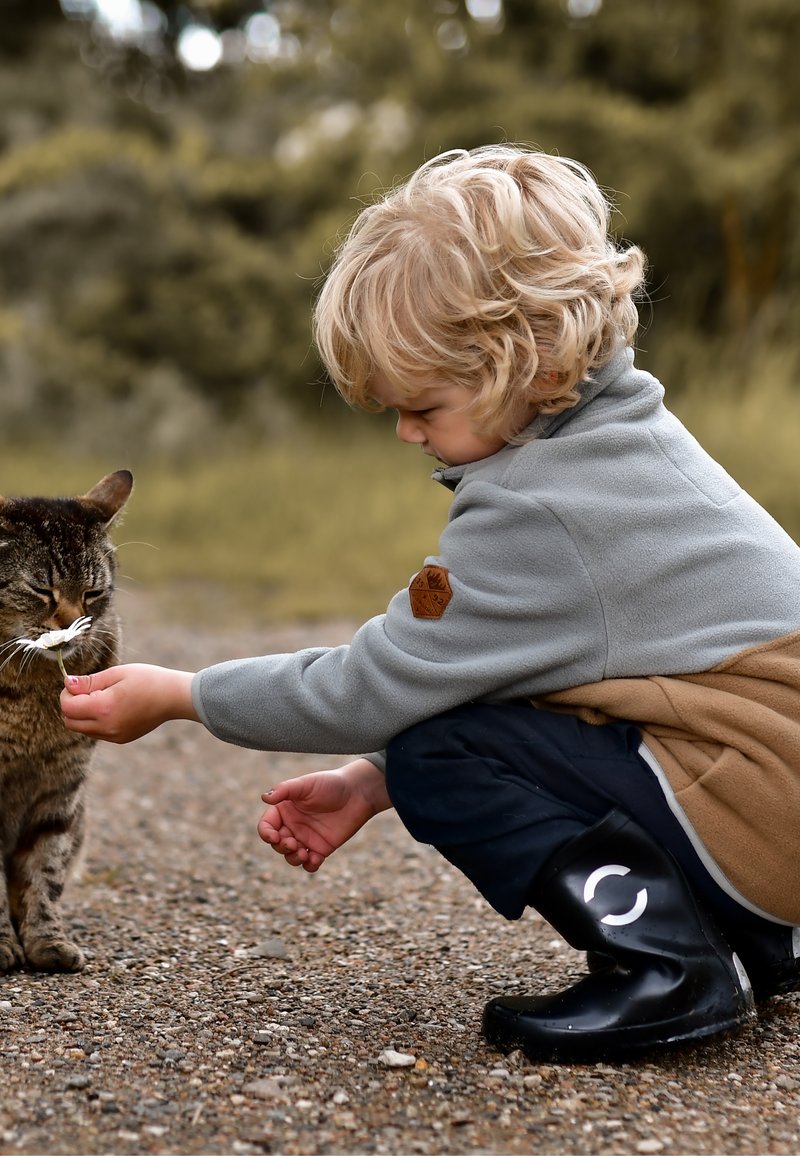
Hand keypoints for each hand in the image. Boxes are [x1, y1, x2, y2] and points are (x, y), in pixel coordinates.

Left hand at [60, 664, 197, 742]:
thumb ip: (89, 681)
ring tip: (101, 698)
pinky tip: (111, 707)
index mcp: (104, 708)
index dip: (67, 693)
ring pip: (81, 729)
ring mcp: (113, 735)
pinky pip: (96, 733)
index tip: (78, 682)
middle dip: (70, 705)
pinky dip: (95, 721)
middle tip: (86, 690)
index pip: (67, 706)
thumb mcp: (117, 673)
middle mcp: (106, 726)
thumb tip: (67, 684)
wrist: (173, 697)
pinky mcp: (120, 739)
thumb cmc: (148, 680)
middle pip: (69, 721)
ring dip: (82, 714)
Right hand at [258, 758, 391, 872]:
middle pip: (277, 844)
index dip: (266, 834)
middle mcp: (293, 825)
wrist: (357, 793)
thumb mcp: (306, 784)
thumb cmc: (331, 784)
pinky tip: (315, 859)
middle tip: (293, 843)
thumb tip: (264, 798)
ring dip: (293, 859)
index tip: (274, 837)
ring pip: (291, 856)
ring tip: (304, 853)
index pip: (266, 825)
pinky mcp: (322, 848)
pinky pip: (310, 864)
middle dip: (281, 847)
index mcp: (285, 810)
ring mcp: (306, 838)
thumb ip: (285, 790)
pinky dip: (310, 865)